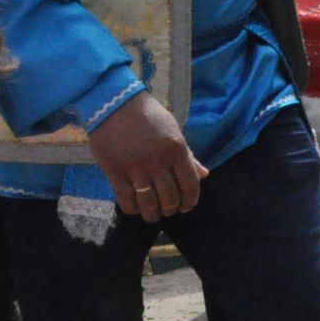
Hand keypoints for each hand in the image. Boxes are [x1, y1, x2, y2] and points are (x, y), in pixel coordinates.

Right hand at [88, 93, 209, 222]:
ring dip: (153, 214)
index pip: (190, 184)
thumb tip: (204, 175)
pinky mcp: (115, 172)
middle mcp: (159, 162)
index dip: (190, 200)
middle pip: (170, 198)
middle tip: (169, 210)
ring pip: (149, 203)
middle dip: (171, 209)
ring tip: (153, 215)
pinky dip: (132, 209)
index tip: (187, 207)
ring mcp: (136, 169)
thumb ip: (188, 155)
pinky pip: (126, 199)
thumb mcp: (174, 131)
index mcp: (177, 150)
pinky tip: (134, 208)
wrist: (115, 105)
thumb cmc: (148, 116)